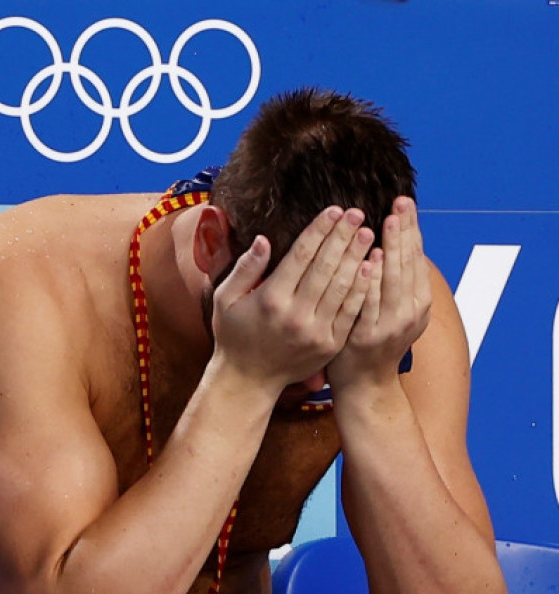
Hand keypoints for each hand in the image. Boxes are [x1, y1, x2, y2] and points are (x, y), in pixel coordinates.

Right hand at [210, 206, 374, 395]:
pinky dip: (362, 288)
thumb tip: (263, 240)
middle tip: (358, 214)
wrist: (248, 380)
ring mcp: (315, 331)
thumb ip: (244, 268)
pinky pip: (350, 311)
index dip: (319, 230)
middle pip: (325, 267)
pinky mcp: (329, 344)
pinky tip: (370, 268)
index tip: (334, 210)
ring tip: (368, 234)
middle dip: (343, 237)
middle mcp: (295, 314)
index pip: (300, 256)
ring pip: (342, 287)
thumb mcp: (225, 299)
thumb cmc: (234, 335)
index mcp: (270, 298)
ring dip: (357, 257)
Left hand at [327, 197, 431, 395]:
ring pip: (394, 281)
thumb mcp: (393, 311)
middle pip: (409, 265)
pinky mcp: (368, 336)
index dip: (412, 230)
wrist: (363, 385)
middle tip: (400, 203)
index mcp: (418, 303)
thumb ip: (395, 281)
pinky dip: (372, 281)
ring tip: (388, 222)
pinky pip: (370, 303)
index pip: (416, 258)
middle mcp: (410, 313)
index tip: (405, 203)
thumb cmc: (371, 341)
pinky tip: (370, 260)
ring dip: (393, 250)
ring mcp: (390, 326)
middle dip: (405, 232)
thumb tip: (393, 243)